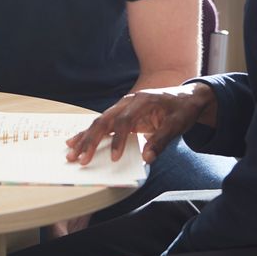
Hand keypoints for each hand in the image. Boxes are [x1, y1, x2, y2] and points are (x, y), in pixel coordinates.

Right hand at [66, 83, 216, 165]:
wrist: (185, 97)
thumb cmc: (181, 109)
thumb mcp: (177, 125)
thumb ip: (161, 140)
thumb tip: (147, 158)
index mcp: (141, 101)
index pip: (124, 121)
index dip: (118, 140)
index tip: (114, 158)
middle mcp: (128, 102)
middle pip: (104, 120)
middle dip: (90, 140)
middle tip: (80, 157)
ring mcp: (122, 107)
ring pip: (99, 122)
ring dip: (85, 138)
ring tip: (71, 151)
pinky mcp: (120, 115)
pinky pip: (102, 124)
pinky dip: (88, 133)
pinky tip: (75, 140)